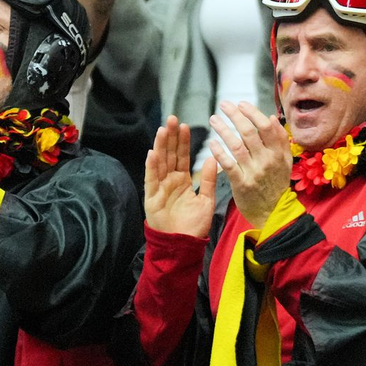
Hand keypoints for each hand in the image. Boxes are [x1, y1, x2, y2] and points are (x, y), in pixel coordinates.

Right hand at [144, 116, 217, 238]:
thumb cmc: (194, 226)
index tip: (184, 125)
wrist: (183, 246)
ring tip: (163, 129)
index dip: (182, 142)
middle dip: (170, 137)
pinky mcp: (151, 198)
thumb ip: (209, 179)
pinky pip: (151, 179)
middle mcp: (169, 181)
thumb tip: (214, 157)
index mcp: (182, 180)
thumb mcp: (206, 200)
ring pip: (159, 162)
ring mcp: (159, 188)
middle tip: (172, 119)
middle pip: (169, 155)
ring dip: (160, 146)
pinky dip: (151, 166)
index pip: (182, 156)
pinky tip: (152, 153)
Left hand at [208, 101, 291, 228]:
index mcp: (278, 153)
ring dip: (223, 129)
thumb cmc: (276, 184)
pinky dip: (219, 151)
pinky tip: (211, 143)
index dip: (252, 113)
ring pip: (236, 145)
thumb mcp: (284, 161)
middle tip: (223, 105)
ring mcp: (253, 172)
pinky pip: (228, 163)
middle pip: (249, 132)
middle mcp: (266, 160)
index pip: (265, 126)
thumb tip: (271, 117)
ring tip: (213, 119)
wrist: (272, 213)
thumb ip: (280, 139)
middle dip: (235, 115)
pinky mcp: (241, 183)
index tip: (241, 104)